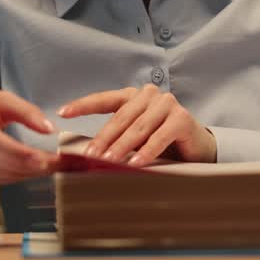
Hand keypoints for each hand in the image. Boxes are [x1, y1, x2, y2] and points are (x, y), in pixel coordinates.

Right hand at [0, 86, 59, 186]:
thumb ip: (26, 112)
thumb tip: (51, 129)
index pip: (9, 150)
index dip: (36, 158)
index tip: (62, 158)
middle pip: (16, 167)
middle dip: (47, 166)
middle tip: (76, 162)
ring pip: (15, 176)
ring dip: (41, 172)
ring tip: (68, 164)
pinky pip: (8, 179)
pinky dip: (27, 173)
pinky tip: (44, 166)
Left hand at [57, 85, 215, 166]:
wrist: (197, 148)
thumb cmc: (161, 143)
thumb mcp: (135, 138)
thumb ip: (117, 138)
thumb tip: (88, 154)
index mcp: (133, 96)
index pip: (104, 99)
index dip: (83, 105)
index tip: (62, 113)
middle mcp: (150, 95)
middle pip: (121, 117)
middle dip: (103, 138)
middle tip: (89, 155)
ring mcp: (167, 104)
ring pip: (138, 128)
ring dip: (122, 147)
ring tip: (108, 161)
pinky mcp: (182, 118)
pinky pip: (159, 137)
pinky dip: (146, 152)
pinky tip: (136, 164)